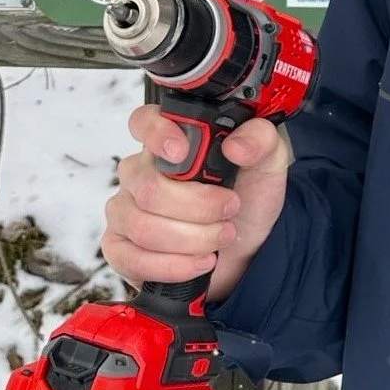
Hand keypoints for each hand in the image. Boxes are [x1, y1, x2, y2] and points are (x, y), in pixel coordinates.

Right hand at [103, 103, 292, 302]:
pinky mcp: (120, 247)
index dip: (157, 135)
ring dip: (193, 239)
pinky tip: (201, 261)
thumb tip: (236, 145)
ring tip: (223, 236)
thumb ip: (261, 141)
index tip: (182, 153)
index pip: (143, 123)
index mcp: (171, 141)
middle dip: (199, 207)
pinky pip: (132, 258)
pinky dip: (174, 266)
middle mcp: (141, 172)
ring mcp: (125, 209)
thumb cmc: (249, 198)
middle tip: (230, 209)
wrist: (249, 245)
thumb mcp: (268, 163)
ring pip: (143, 226)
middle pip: (149, 188)